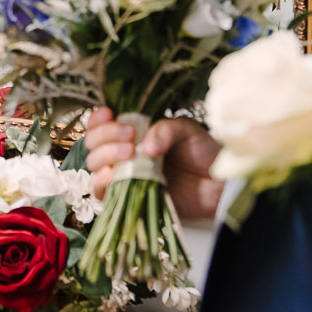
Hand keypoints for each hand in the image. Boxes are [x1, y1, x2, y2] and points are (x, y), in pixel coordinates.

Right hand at [84, 107, 224, 221]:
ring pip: (94, 166)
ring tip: (129, 153)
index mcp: (132, 132)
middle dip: (105, 136)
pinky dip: (102, 183)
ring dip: (104, 156)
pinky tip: (113, 174)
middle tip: (130, 136)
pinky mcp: (128, 198)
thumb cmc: (202, 152)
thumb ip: (165, 130)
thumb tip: (146, 146)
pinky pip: (103, 193)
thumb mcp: (186, 130)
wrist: (219, 183)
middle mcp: (123, 153)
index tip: (109, 114)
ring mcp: (124, 176)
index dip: (98, 119)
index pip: (101, 124)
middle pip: (93, 144)